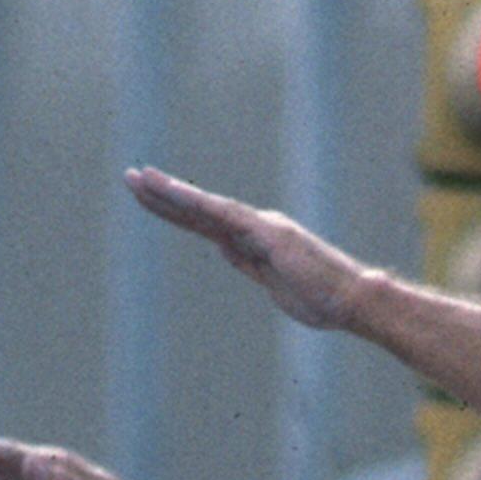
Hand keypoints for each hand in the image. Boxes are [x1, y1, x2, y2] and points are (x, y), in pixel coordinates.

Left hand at [121, 165, 373, 334]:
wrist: (351, 301)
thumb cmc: (320, 299)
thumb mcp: (272, 283)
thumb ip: (247, 263)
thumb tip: (222, 248)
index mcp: (254, 240)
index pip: (204, 223)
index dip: (175, 210)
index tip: (148, 197)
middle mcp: (254, 226)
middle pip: (198, 209)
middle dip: (162, 194)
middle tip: (129, 178)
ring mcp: (261, 227)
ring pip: (207, 207)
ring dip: (171, 193)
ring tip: (140, 179)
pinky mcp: (268, 234)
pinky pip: (225, 216)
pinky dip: (198, 204)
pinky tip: (173, 194)